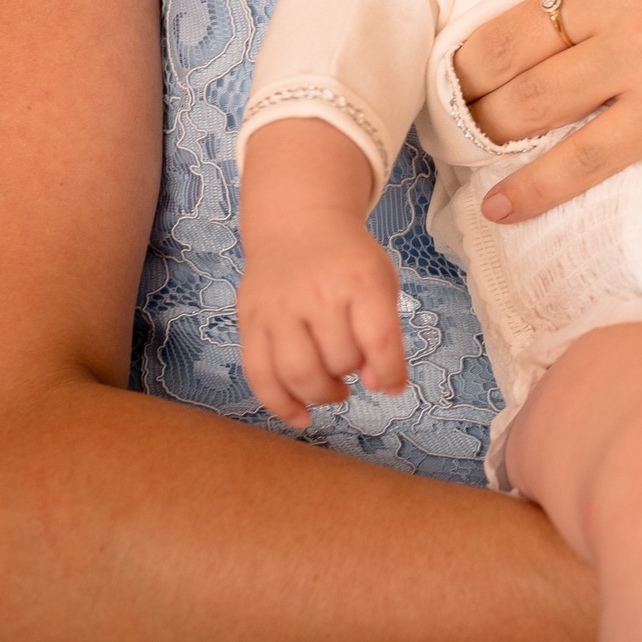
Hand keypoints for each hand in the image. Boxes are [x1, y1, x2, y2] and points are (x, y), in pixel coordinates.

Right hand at [236, 119, 410, 426]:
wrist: (298, 225)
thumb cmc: (348, 262)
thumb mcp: (380, 283)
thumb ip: (385, 334)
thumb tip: (377, 385)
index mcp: (360, 279)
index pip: (379, 338)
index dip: (390, 372)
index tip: (392, 386)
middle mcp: (316, 292)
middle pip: (337, 359)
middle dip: (350, 374)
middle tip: (352, 367)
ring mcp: (278, 307)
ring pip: (297, 373)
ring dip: (321, 394)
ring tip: (333, 389)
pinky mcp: (249, 321)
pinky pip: (259, 375)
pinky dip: (280, 405)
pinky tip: (300, 416)